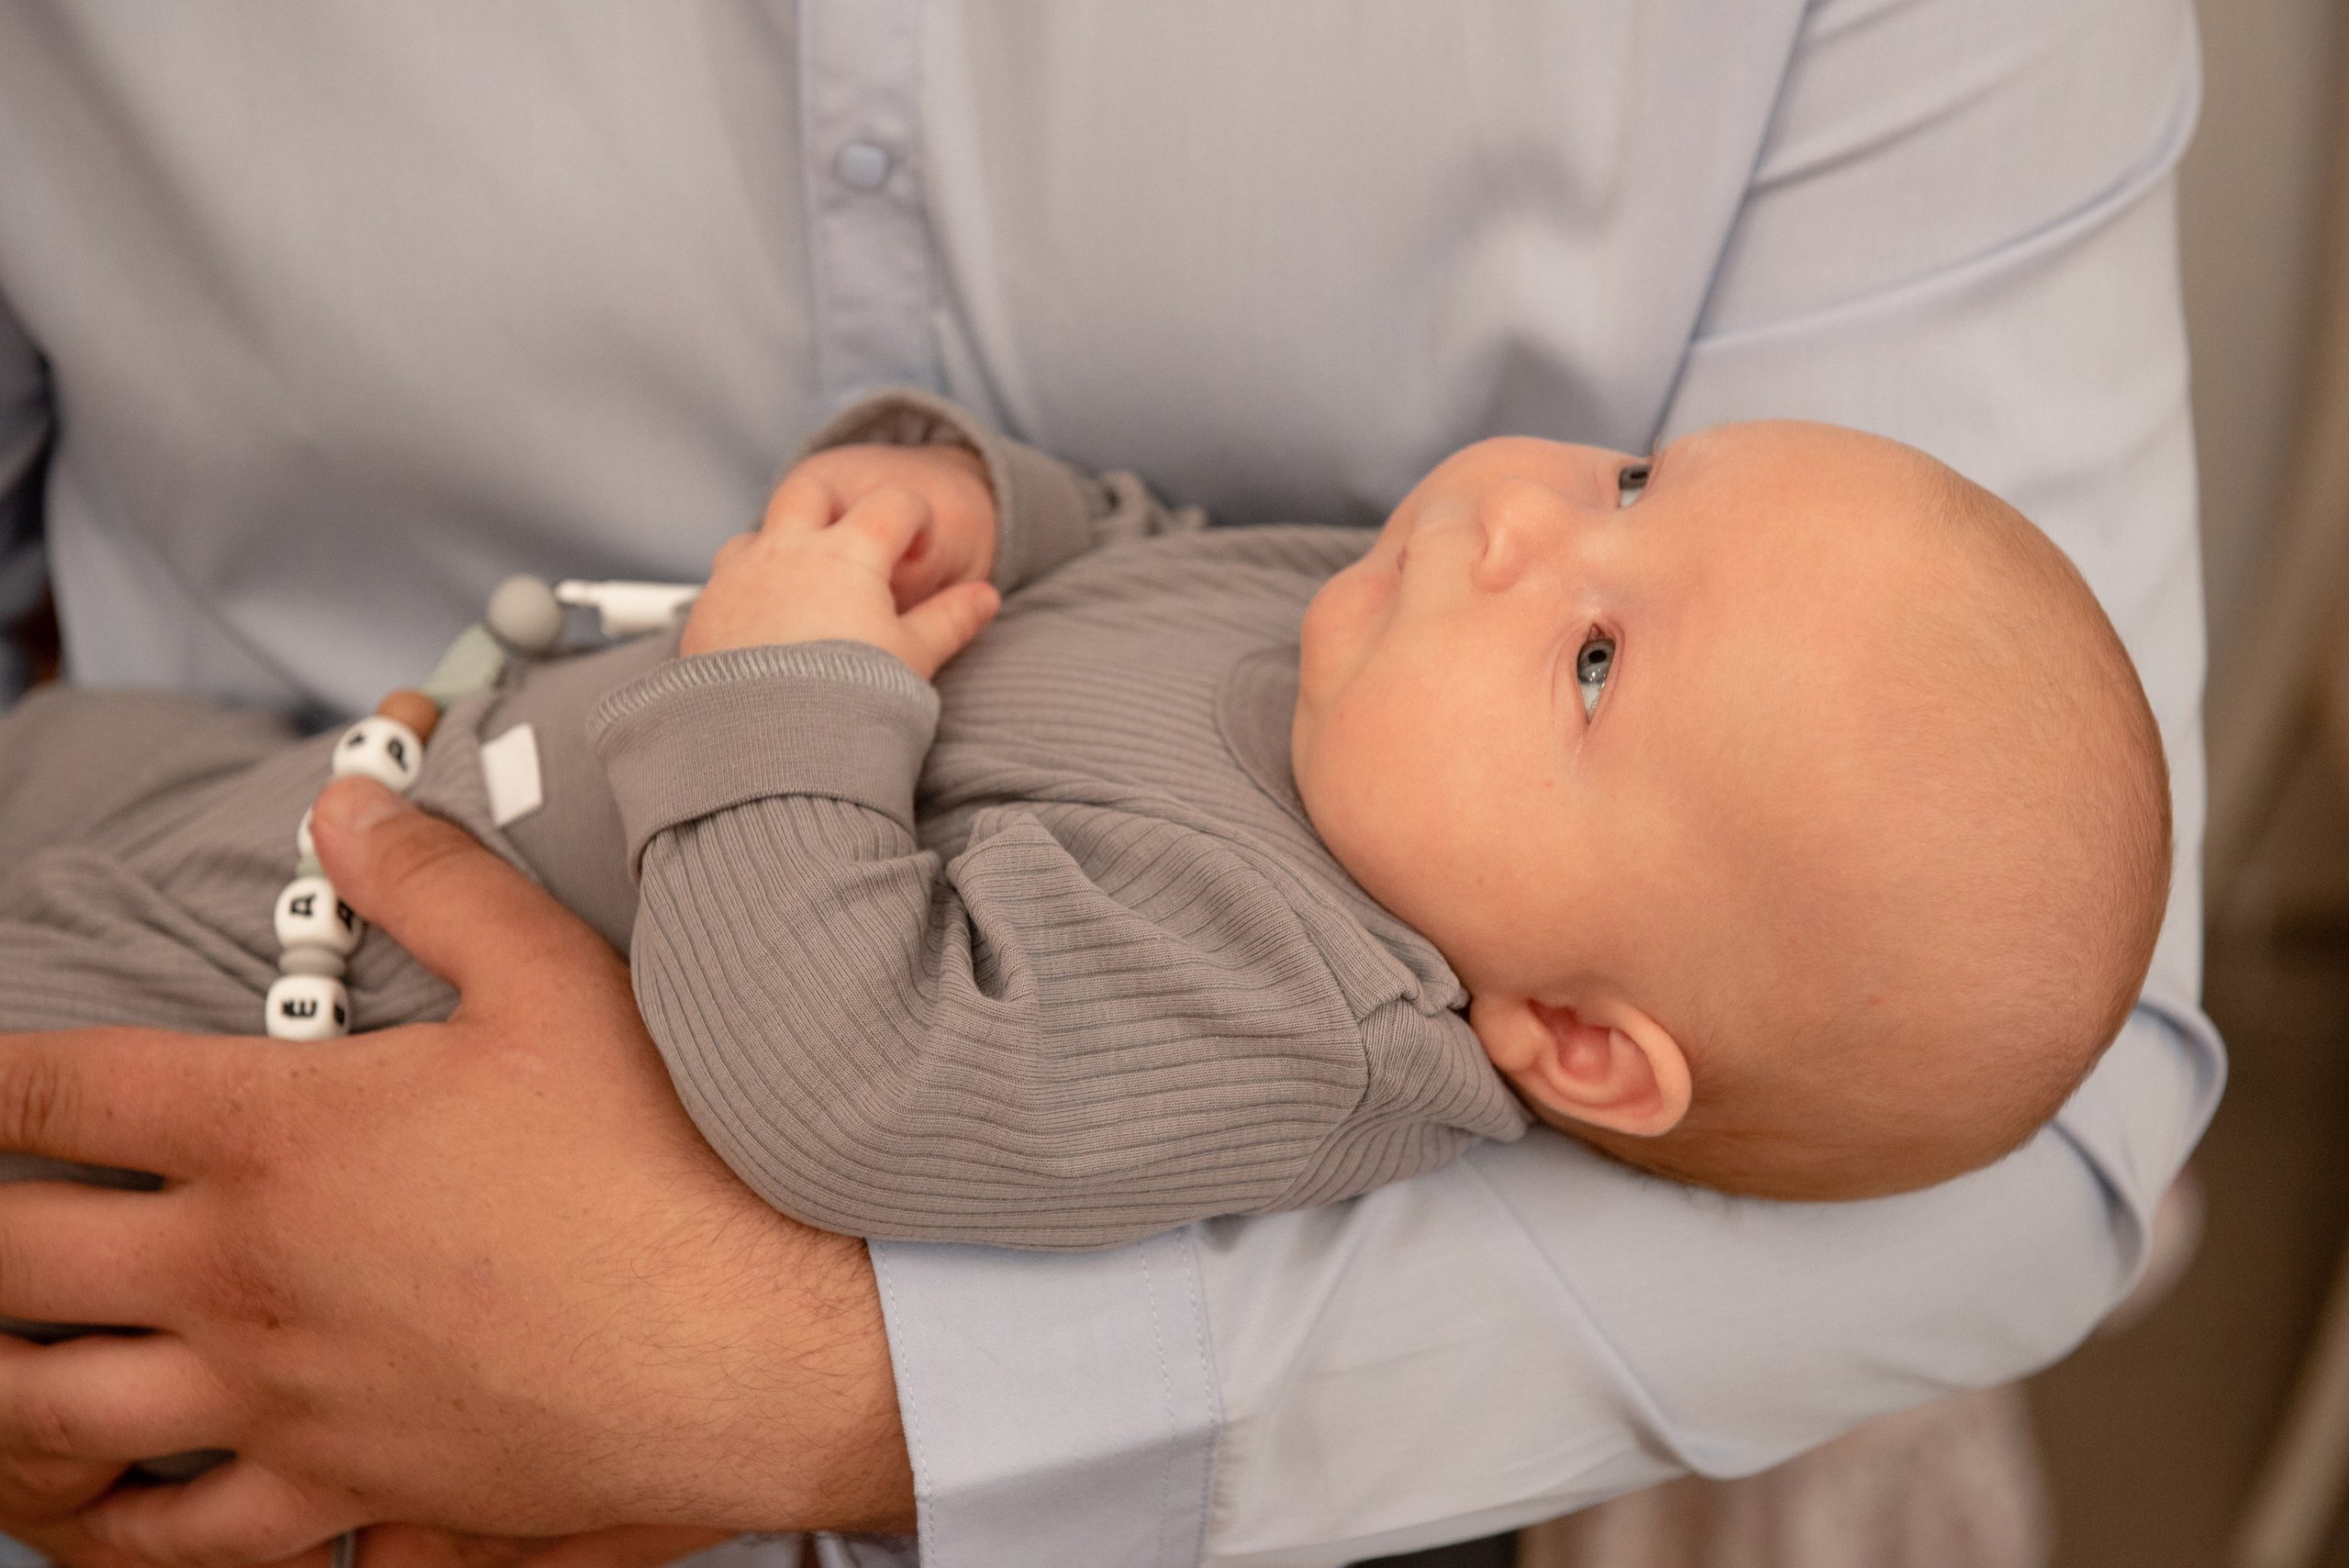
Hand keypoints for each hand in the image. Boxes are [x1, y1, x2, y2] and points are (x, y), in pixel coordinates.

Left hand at [0, 777, 912, 1565]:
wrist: (757, 1351)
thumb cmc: (666, 1168)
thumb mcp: (559, 981)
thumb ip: (436, 880)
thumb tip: (346, 807)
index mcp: (279, 1139)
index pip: (59, 1092)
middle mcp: (245, 1280)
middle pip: (6, 1260)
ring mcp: (280, 1405)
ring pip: (47, 1421)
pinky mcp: (343, 1494)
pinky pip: (172, 1542)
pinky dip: (105, 1523)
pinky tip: (101, 1498)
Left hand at [681, 456, 1000, 675]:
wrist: (770, 747)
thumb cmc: (848, 698)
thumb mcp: (913, 657)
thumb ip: (950, 620)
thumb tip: (985, 597)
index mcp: (848, 552)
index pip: (892, 504)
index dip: (913, 520)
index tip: (917, 550)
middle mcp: (787, 550)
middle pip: (809, 491)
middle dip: (834, 505)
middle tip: (853, 546)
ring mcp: (739, 577)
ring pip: (756, 534)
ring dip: (779, 548)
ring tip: (802, 594)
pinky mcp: (704, 612)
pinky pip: (722, 584)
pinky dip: (746, 593)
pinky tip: (763, 630)